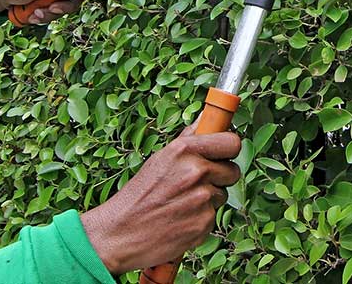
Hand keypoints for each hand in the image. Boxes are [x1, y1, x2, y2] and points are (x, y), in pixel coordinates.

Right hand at [79, 127, 241, 274]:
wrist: (118, 234)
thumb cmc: (138, 195)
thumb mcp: (160, 159)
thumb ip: (188, 139)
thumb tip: (207, 117)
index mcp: (184, 150)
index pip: (232, 142)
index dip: (229, 149)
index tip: (224, 153)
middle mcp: (196, 172)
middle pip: (232, 170)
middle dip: (220, 177)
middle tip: (197, 183)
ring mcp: (202, 199)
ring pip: (222, 195)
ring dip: (208, 199)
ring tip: (181, 203)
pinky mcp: (204, 223)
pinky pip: (213, 215)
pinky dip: (200, 218)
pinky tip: (180, 219)